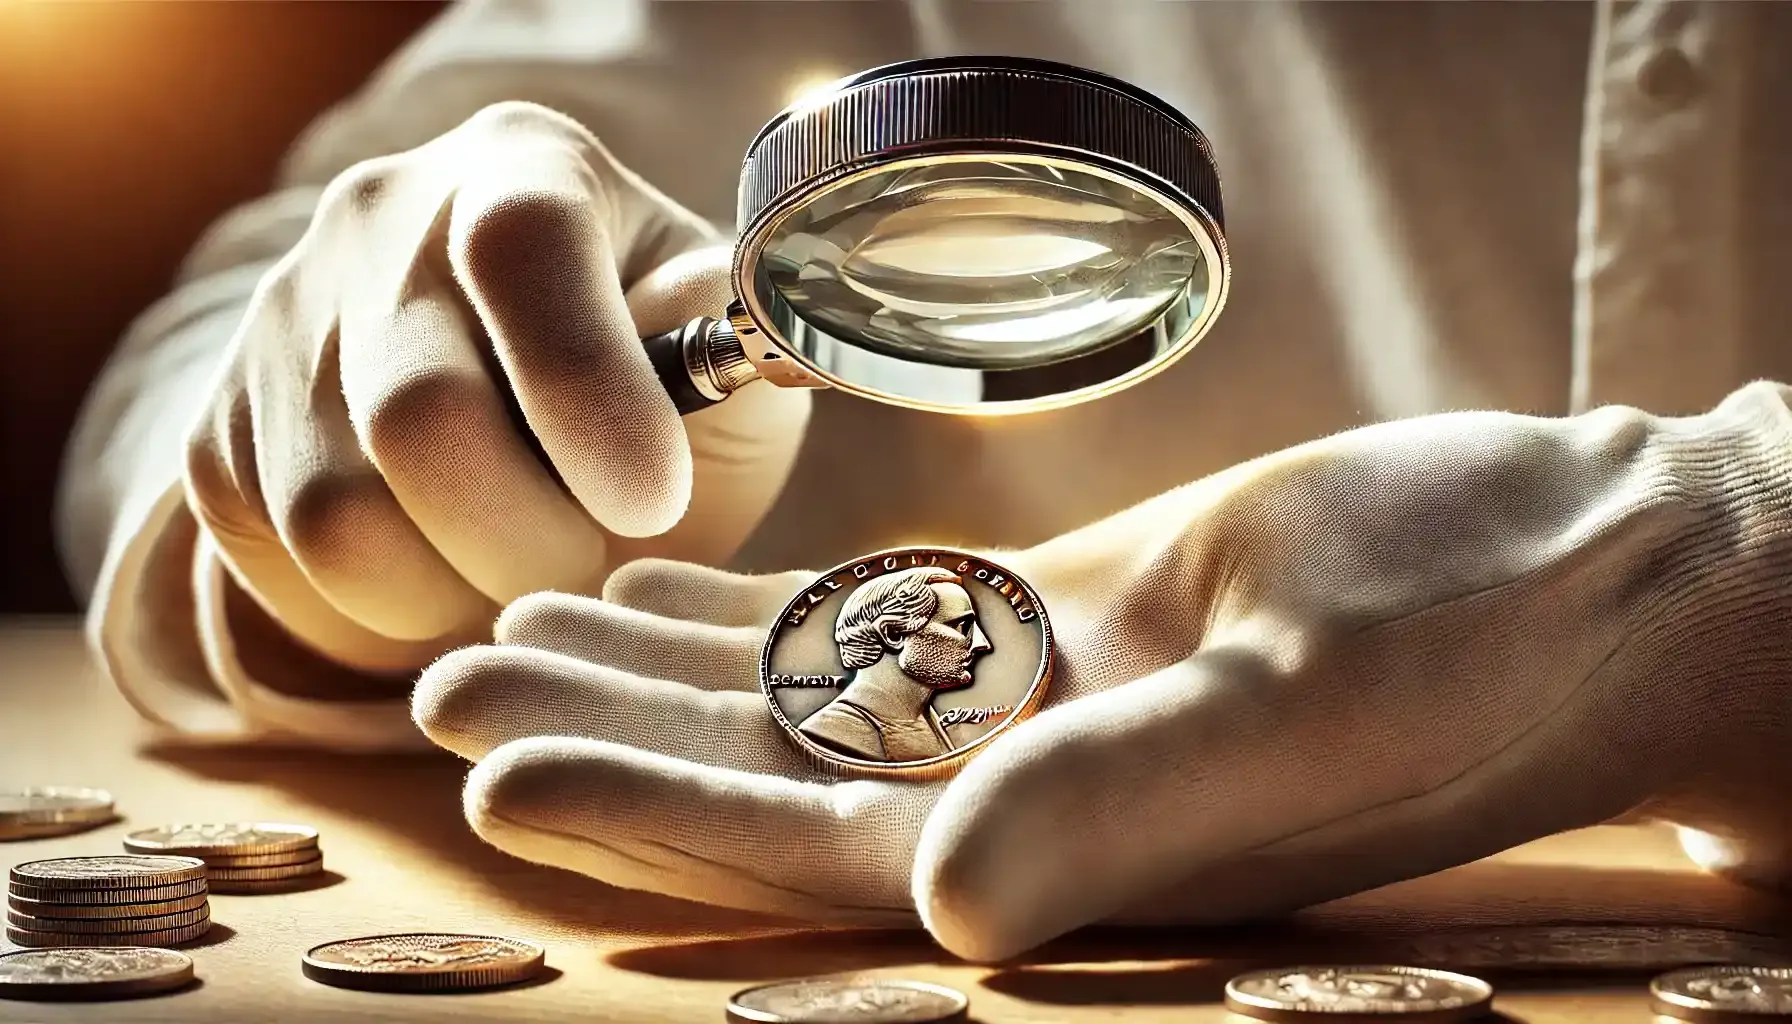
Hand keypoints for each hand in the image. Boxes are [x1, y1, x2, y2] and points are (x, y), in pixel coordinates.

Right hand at [183, 101, 808, 671]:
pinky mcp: (222, 435)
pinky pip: (287, 567)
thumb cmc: (655, 392)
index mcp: (523, 171)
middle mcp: (381, 222)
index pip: (522, 248)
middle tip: (594, 567)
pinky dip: (386, 616)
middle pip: (421, 415)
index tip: (652, 500)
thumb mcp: (723, 359)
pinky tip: (452, 577)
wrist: (526, 423)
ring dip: (457, 595)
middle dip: (533, 543)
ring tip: (525, 576)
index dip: (587, 390)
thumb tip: (689, 315)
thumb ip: (723, 346)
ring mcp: (283, 325)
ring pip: (339, 517)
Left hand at [412, 383, 1791, 958]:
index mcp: (1084, 846)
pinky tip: (669, 575)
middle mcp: (1045, 794)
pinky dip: (779, 596)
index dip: (657, 812)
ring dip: (662, 658)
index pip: (824, 848)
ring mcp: (1050, 704)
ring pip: (815, 687)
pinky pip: (892, 614)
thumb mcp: (1312, 710)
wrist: (1594, 562)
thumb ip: (1126, 804)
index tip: (499, 768)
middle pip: (780, 771)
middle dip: (612, 730)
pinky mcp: (1074, 618)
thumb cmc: (1484, 636)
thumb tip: (945, 903)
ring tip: (515, 618)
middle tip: (444, 682)